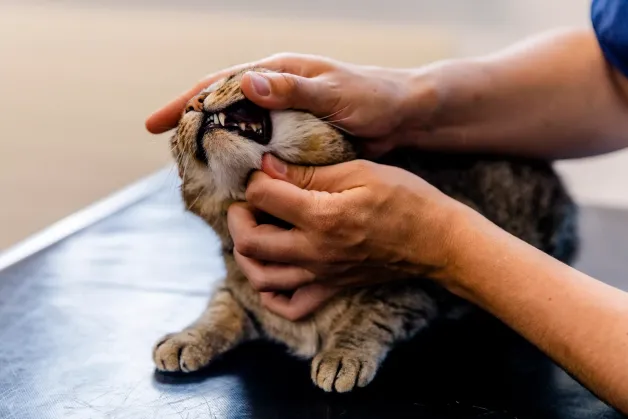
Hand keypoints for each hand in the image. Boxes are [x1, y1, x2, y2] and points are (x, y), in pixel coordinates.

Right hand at [145, 53, 437, 156]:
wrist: (404, 116)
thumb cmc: (374, 97)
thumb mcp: (335, 92)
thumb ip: (295, 90)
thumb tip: (249, 85)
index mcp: (280, 74)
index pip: (222, 84)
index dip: (187, 102)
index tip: (155, 123)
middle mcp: (277, 93)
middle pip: (223, 109)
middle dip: (194, 128)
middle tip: (170, 153)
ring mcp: (286, 117)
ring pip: (241, 133)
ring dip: (218, 150)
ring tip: (195, 172)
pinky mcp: (297, 139)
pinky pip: (263, 151)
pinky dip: (246, 165)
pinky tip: (235, 183)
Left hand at [227, 154, 466, 319]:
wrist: (437, 241)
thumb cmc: (406, 200)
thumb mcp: (360, 172)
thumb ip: (310, 173)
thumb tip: (269, 166)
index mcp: (322, 217)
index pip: (262, 197)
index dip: (255, 179)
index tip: (264, 172)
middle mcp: (315, 252)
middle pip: (249, 243)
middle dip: (238, 217)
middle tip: (248, 203)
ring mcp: (322, 275)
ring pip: (261, 278)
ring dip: (246, 255)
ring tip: (254, 232)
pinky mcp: (331, 288)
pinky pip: (289, 306)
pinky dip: (270, 294)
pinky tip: (272, 270)